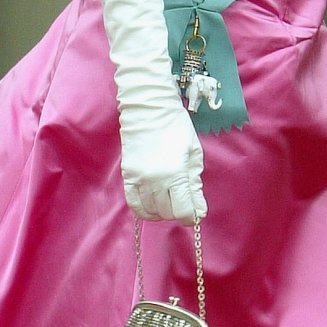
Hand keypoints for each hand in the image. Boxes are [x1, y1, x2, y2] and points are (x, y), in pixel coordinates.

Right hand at [119, 100, 206, 222]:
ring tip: (169, 201)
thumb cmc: (177, 128)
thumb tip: (199, 211)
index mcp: (176, 173)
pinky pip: (134, 204)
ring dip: (163, 211)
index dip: (192, 216)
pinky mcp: (127, 176)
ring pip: (151, 211)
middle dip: (178, 212)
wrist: (149, 109)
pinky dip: (144, 210)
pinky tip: (153, 205)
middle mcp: (156, 180)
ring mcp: (139, 179)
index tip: (195, 213)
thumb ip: (195, 184)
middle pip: (168, 213)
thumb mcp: (193, 154)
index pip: (183, 211)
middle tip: (183, 202)